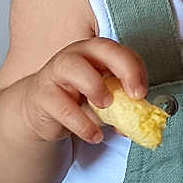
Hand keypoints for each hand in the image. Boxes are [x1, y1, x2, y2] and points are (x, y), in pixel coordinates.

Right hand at [18, 40, 149, 147]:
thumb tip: (141, 121)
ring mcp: (56, 72)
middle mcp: (77, 55)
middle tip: (135, 95)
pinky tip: (93, 135)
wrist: (41, 109)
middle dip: (124, 68)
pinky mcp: (43, 94)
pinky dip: (82, 124)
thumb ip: (122, 105)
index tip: (142, 94)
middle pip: (101, 47)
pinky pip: (62, 106)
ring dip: (94, 86)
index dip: (136, 69)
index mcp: (96, 53)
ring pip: (72, 67)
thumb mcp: (104, 100)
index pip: (121, 51)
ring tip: (105, 107)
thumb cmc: (78, 99)